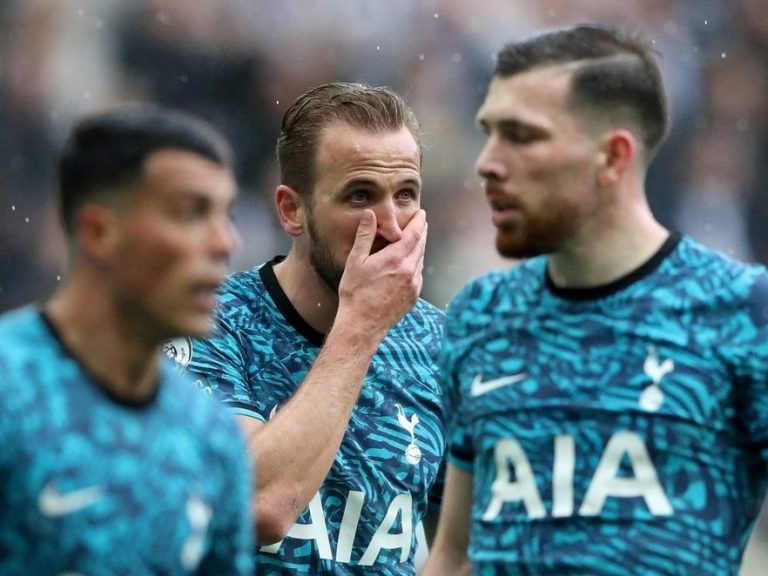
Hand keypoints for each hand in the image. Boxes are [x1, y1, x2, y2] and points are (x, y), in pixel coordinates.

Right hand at [336, 209, 426, 337]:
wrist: (362, 324)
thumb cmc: (355, 293)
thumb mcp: (355, 261)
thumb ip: (365, 236)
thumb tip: (370, 214)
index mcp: (395, 258)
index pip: (413, 233)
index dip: (419, 221)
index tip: (421, 213)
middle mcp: (409, 270)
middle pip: (421, 245)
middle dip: (421, 232)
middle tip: (420, 222)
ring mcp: (414, 284)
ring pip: (421, 259)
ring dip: (419, 248)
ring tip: (414, 241)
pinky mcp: (414, 296)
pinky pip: (419, 275)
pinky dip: (417, 264)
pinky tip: (409, 264)